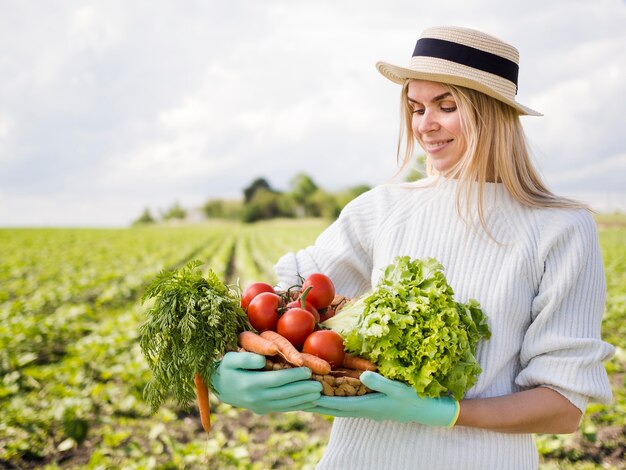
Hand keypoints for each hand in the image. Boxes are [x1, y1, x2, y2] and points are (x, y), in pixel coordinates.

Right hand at [211, 351, 321, 413]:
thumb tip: (262, 359)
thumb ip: (246, 358)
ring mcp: (259, 406)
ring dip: (302, 399)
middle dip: (303, 390)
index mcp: (249, 384)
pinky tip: (308, 402)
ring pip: (285, 403)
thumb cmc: (227, 367)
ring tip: (317, 393)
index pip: (276, 380)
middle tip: (318, 385)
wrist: (219, 386)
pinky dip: (296, 406)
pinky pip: (282, 408)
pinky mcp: (262, 409)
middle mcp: (256, 398)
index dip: (293, 376)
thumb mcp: (231, 358)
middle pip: (284, 394)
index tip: (307, 371)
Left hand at [310, 371, 458, 426]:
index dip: (318, 399)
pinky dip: (333, 398)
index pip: (336, 404)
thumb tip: (362, 376)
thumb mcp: (398, 389)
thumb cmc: (413, 398)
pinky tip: (327, 394)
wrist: (427, 410)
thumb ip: (380, 383)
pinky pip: (345, 402)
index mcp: (366, 406)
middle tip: (293, 397)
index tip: (301, 395)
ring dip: (321, 401)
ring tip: (303, 396)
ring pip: (337, 406)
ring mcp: (365, 408)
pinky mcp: (369, 404)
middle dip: (313, 403)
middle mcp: (362, 409)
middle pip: (331, 407)